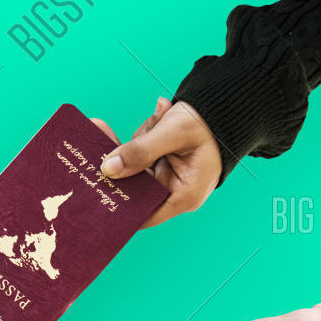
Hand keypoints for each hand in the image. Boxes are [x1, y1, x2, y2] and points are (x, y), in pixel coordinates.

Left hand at [97, 98, 222, 227]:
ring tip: (160, 119)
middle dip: (125, 163)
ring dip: (139, 143)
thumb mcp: (174, 132)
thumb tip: (107, 169)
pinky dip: (143, 137)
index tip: (95, 194)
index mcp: (184, 196)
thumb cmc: (207, 122)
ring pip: (135, 169)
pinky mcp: (161, 166)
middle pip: (134, 188)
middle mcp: (174, 193)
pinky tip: (159, 118)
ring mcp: (166, 180)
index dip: (119, 207)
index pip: (144, 214)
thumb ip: (140, 151)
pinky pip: (140, 157)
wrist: (224, 106)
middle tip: (107, 140)